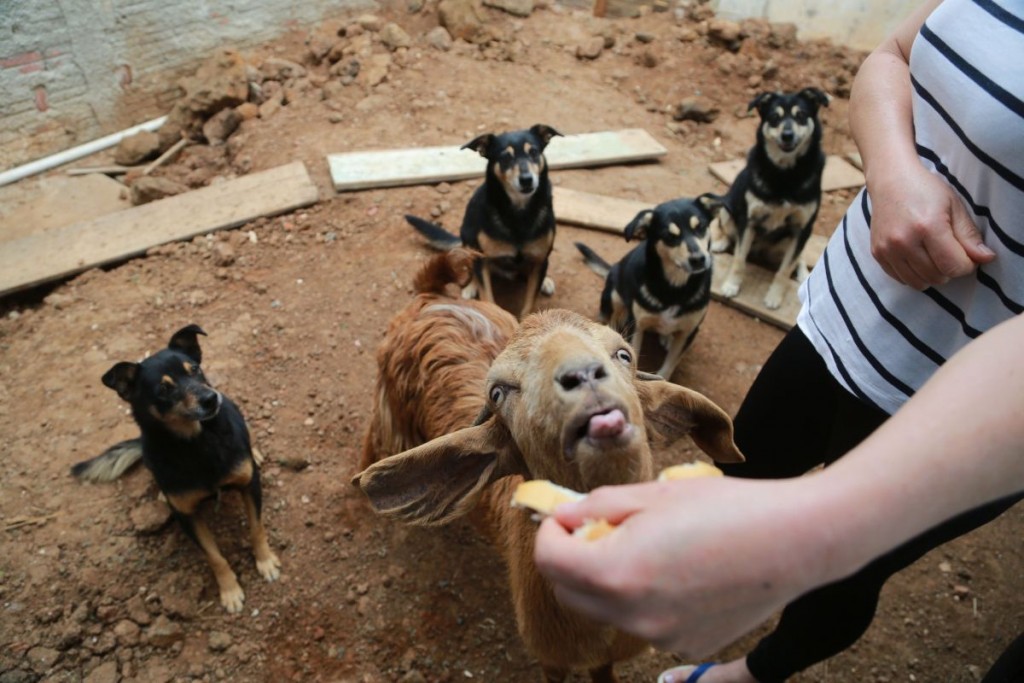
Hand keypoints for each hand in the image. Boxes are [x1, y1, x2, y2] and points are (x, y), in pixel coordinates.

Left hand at [533, 478, 824, 657]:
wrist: (795, 541)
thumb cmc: (726, 508)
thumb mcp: (652, 494)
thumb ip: (598, 506)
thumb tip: (565, 516)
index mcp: (616, 572)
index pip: (549, 559)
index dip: (550, 531)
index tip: (566, 517)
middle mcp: (633, 615)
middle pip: (569, 592)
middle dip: (572, 559)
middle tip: (601, 528)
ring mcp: (661, 638)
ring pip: (607, 611)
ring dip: (608, 581)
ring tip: (649, 547)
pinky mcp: (688, 646)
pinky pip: (645, 623)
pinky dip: (644, 600)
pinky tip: (682, 571)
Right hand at [867, 164, 993, 288]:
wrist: (890, 180)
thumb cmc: (925, 190)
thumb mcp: (954, 207)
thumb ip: (969, 236)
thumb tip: (986, 259)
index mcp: (928, 226)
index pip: (954, 266)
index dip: (966, 265)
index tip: (966, 255)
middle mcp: (904, 240)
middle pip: (937, 276)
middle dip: (949, 269)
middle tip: (949, 253)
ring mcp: (887, 249)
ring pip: (918, 282)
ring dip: (932, 275)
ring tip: (934, 257)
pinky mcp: (877, 253)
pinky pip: (901, 279)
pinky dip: (914, 275)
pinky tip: (918, 259)